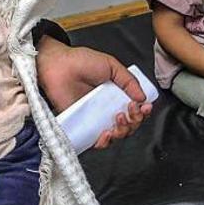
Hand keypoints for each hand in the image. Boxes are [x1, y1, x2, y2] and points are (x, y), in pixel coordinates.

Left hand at [36, 37, 152, 149]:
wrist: (59, 66)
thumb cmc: (81, 62)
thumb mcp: (111, 66)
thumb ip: (129, 81)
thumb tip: (143, 97)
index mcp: (116, 95)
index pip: (135, 110)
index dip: (142, 112)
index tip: (144, 107)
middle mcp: (107, 109)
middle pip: (129, 125)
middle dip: (134, 121)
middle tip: (130, 111)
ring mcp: (95, 119)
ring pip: (116, 136)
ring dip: (122, 131)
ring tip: (118, 119)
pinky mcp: (82, 127)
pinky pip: (96, 142)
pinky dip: (104, 142)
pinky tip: (107, 133)